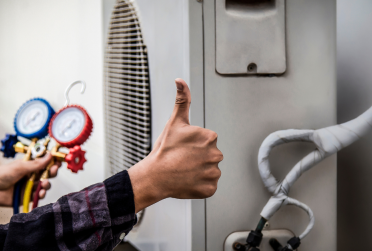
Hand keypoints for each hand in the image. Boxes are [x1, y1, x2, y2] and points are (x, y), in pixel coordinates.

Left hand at [0, 153, 59, 217]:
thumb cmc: (2, 175)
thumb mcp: (20, 167)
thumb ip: (36, 164)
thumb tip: (50, 155)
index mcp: (29, 165)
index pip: (44, 162)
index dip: (52, 161)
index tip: (58, 160)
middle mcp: (31, 175)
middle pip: (47, 173)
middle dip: (52, 171)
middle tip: (54, 170)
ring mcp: (30, 186)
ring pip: (45, 184)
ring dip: (47, 183)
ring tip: (44, 183)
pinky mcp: (28, 196)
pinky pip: (39, 195)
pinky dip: (41, 194)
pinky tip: (40, 192)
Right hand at [128, 78, 222, 212]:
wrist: (154, 176)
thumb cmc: (164, 149)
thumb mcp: (174, 121)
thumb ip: (182, 100)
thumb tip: (180, 80)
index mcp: (210, 137)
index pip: (207, 141)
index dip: (193, 145)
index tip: (183, 148)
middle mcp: (216, 155)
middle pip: (210, 155)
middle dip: (198, 158)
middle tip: (182, 160)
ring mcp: (214, 173)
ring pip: (209, 170)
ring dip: (199, 171)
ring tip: (184, 170)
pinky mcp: (210, 189)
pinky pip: (208, 185)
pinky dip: (199, 184)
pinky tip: (187, 180)